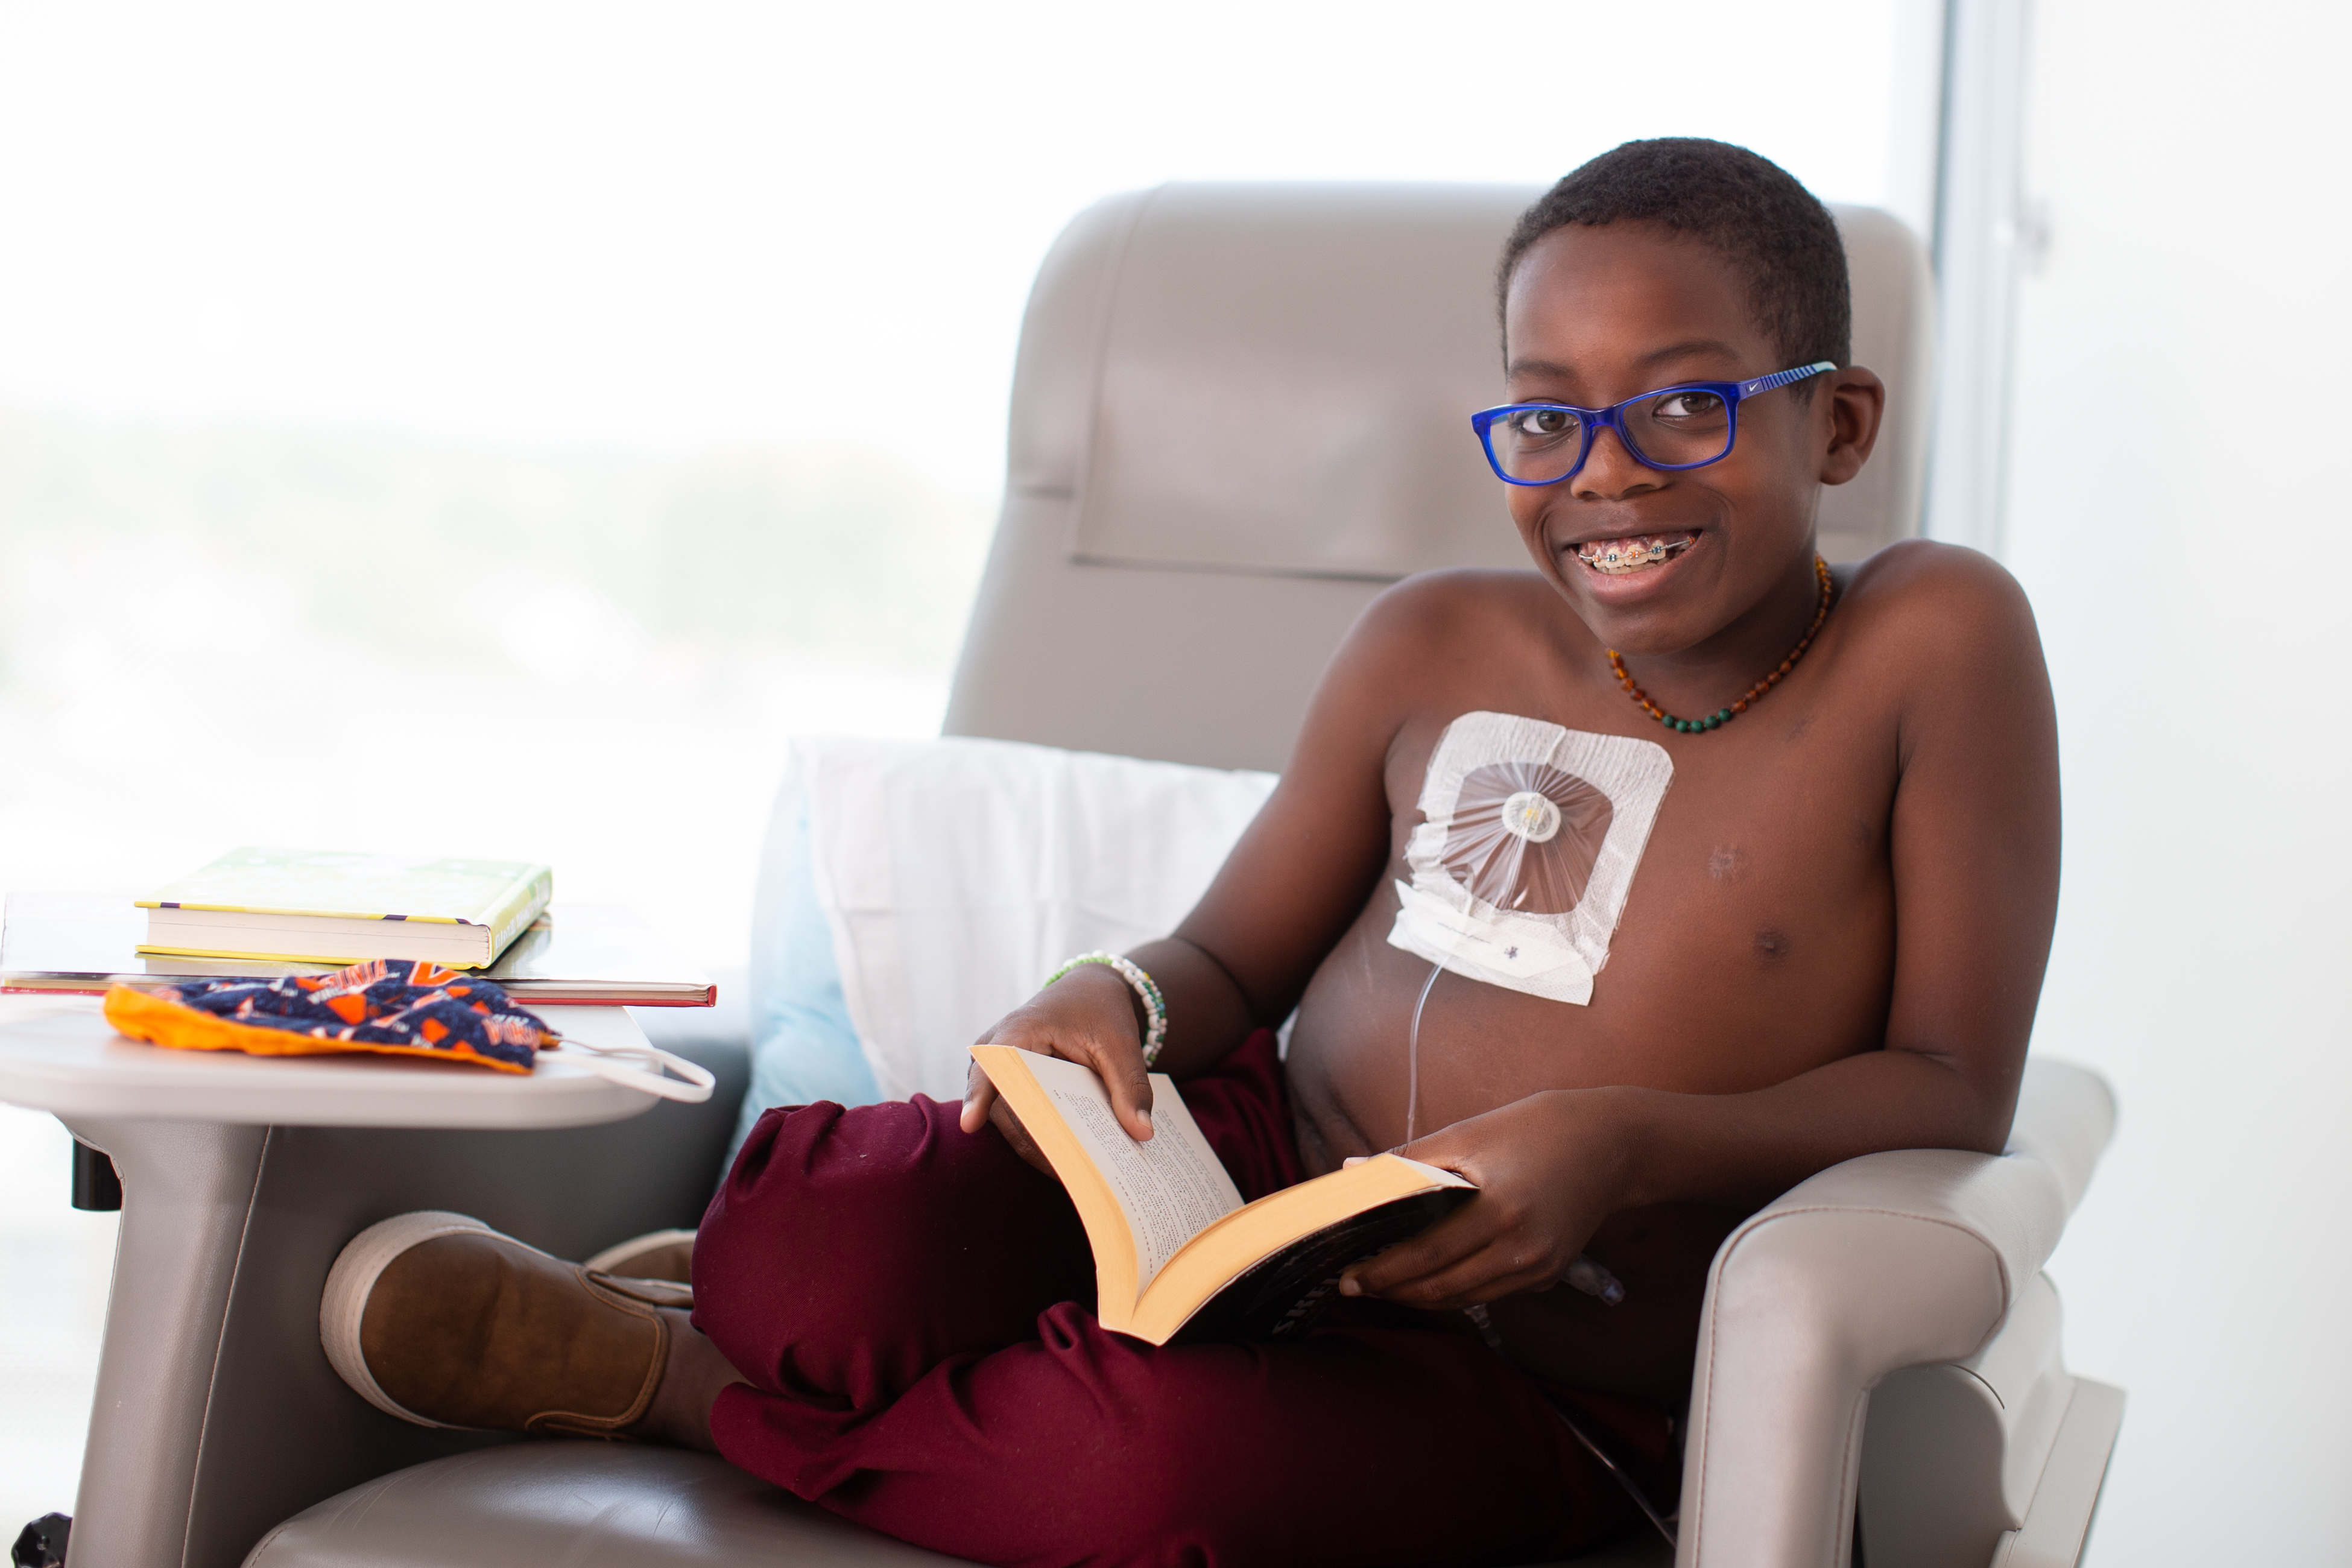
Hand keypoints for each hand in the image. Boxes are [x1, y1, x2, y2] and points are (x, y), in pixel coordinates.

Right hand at [960, 962, 1154, 1173]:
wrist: (1089, 993)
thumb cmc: (1099, 1010)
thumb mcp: (1122, 1044)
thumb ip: (1131, 1086)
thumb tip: (1142, 1132)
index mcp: (1017, 1031)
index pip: (991, 1067)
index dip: (979, 1097)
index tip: (969, 1125)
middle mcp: (996, 1054)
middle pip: (1005, 1108)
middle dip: (1037, 1141)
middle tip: (1073, 1173)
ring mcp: (998, 1075)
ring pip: (1012, 1123)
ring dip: (1043, 1147)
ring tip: (1081, 1174)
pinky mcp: (1011, 1091)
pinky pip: (1022, 1122)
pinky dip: (1046, 1139)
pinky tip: (1076, 1160)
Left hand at [1339, 1089, 1629, 1310]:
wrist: (1610, 1143)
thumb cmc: (1534, 1129)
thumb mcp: (1467, 1133)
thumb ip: (1407, 1160)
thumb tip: (1350, 1172)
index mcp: (1500, 1208)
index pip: (1426, 1254)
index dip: (1383, 1270)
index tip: (1348, 1275)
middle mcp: (1522, 1247)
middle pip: (1442, 1286)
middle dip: (1393, 1290)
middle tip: (1355, 1286)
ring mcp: (1539, 1266)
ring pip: (1465, 1298)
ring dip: (1421, 1296)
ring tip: (1384, 1286)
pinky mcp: (1549, 1273)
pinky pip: (1491, 1292)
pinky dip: (1456, 1291)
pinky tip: (1428, 1280)